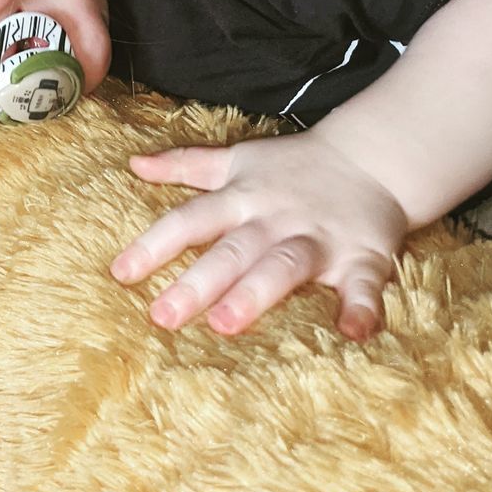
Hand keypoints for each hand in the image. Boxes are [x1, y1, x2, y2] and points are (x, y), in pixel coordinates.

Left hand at [109, 131, 408, 339]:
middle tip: (162, 317)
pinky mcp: (364, 257)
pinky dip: (363, 308)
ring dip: (256, 293)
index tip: (120, 273)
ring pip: (284, 266)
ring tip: (226, 325)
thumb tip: (134, 163)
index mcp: (241, 196)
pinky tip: (353, 333)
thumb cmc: (292, 167)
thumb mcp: (236, 159)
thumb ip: (185, 164)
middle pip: (231, 250)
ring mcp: (318, 238)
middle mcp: (274, 218)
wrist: (370, 158)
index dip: (153, 244)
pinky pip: (365, 285)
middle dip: (197, 282)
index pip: (189, 220)